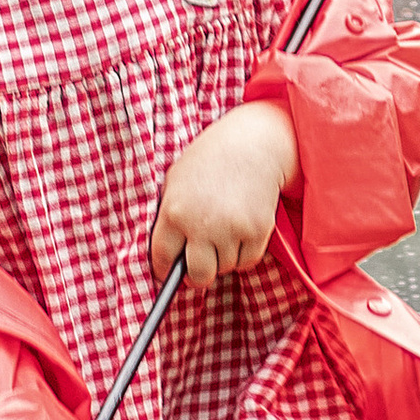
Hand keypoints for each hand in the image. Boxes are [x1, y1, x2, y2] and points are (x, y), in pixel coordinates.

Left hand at [149, 100, 298, 288]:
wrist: (253, 144)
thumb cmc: (210, 160)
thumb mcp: (177, 180)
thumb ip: (170, 217)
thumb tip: (168, 257)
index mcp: (174, 211)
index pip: (162, 257)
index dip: (164, 268)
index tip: (168, 271)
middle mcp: (200, 224)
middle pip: (198, 275)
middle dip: (198, 274)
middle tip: (200, 264)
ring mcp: (230, 229)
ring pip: (225, 267)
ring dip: (224, 257)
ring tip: (225, 230)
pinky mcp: (257, 231)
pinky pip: (247, 260)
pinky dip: (245, 252)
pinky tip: (241, 228)